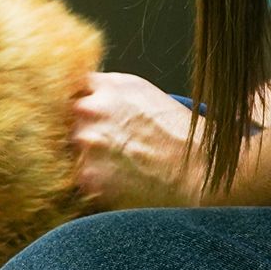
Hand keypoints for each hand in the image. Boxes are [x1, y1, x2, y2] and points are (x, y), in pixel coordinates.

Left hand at [69, 72, 206, 207]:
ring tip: (125, 166)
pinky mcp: (88, 176)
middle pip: (71, 121)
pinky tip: (124, 182)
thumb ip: (111, 93)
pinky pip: (83, 179)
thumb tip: (90, 98)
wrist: (199, 172)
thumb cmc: (182, 136)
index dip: (84, 104)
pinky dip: (98, 183)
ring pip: (75, 151)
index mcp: (106, 86)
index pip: (74, 89)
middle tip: (116, 147)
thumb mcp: (147, 95)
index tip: (89, 115)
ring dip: (92, 159)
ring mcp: (86, 144)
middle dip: (88, 133)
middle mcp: (90, 110)